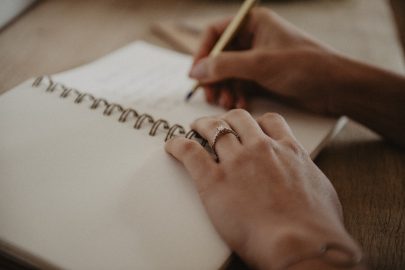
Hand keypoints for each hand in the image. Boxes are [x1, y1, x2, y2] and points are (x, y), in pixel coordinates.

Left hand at [165, 109, 361, 268]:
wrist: (300, 243)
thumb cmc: (316, 226)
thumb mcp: (320, 190)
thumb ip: (306, 175)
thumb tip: (304, 177)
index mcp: (287, 150)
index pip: (269, 121)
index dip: (256, 121)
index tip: (248, 126)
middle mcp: (261, 148)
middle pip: (238, 118)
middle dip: (226, 119)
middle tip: (218, 125)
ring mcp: (236, 161)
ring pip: (213, 128)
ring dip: (201, 125)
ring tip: (194, 128)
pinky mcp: (214, 180)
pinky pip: (189, 152)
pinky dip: (178, 145)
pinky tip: (172, 146)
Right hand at [189, 8, 345, 112]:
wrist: (335, 88)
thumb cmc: (304, 66)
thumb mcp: (259, 63)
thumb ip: (224, 65)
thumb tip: (195, 71)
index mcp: (253, 23)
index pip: (216, 33)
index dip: (203, 53)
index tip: (195, 74)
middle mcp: (254, 39)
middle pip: (220, 56)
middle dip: (214, 77)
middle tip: (210, 95)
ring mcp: (259, 59)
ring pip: (229, 72)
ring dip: (225, 89)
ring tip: (227, 104)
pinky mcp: (264, 76)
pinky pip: (241, 84)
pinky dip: (237, 94)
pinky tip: (240, 105)